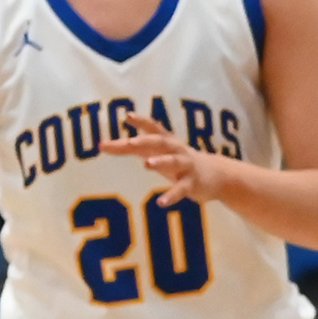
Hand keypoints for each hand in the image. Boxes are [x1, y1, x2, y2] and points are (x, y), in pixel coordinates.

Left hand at [105, 111, 231, 207]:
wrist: (217, 175)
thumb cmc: (176, 160)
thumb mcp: (153, 152)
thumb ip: (126, 149)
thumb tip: (101, 145)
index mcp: (166, 141)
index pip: (153, 127)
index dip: (142, 121)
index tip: (127, 115)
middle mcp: (176, 150)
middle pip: (162, 142)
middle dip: (147, 141)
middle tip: (131, 142)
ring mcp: (186, 166)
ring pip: (174, 161)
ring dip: (162, 161)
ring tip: (147, 164)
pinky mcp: (192, 183)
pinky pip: (182, 189)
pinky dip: (172, 195)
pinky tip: (161, 203)